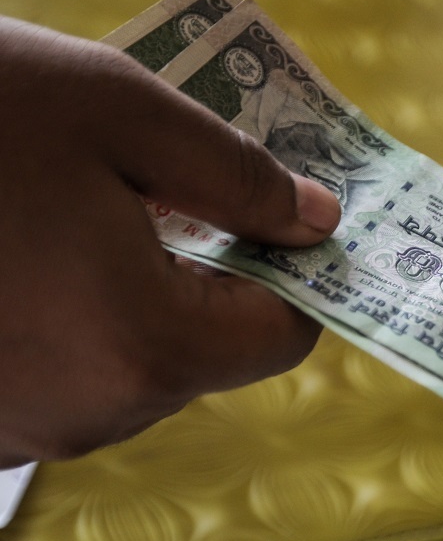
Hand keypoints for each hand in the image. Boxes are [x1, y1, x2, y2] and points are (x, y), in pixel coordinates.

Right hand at [0, 17, 340, 465]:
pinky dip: (81, 316)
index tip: (292, 223)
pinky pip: (72, 372)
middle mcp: (89, 412)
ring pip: (141, 363)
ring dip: (146, 291)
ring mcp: (24, 427)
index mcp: (144, 345)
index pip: (284, 335)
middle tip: (191, 195)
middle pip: (212, 351)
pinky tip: (42, 253)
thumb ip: (239, 176)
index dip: (299, 275)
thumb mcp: (121, 113)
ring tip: (101, 212)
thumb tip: (315, 223)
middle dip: (218, 274)